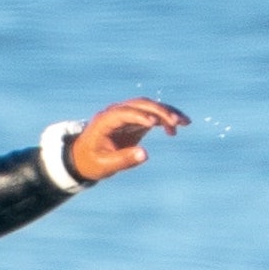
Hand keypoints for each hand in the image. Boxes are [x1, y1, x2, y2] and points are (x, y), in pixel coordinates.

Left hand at [67, 98, 188, 183]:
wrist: (83, 158)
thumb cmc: (91, 162)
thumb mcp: (104, 165)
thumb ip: (123, 160)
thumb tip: (145, 155)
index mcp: (105, 120)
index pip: (124, 113)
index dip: (139, 116)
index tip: (153, 123)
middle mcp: (117, 113)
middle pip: (140, 104)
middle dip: (159, 111)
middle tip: (176, 122)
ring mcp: (127, 115)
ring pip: (149, 106)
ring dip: (167, 112)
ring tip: (185, 122)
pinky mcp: (135, 121)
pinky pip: (152, 115)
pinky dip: (165, 120)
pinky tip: (175, 130)